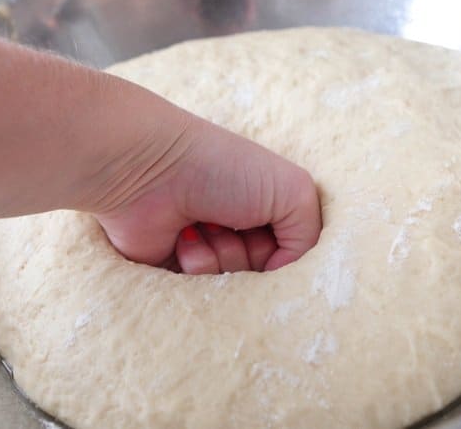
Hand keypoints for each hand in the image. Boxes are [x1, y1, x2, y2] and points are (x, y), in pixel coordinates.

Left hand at [90, 110, 321, 273]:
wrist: (150, 169)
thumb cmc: (223, 170)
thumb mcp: (294, 190)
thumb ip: (310, 234)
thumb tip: (284, 271)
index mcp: (266, 206)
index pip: (291, 252)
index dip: (285, 252)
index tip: (271, 231)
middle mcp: (238, 227)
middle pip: (262, 273)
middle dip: (251, 253)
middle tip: (233, 223)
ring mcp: (207, 247)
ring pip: (231, 285)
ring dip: (221, 257)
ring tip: (202, 225)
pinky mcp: (176, 266)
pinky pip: (197, 291)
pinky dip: (194, 263)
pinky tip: (182, 237)